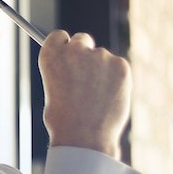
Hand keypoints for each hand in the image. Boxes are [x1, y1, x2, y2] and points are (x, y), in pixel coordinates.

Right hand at [38, 29, 131, 158]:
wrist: (84, 137)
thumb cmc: (64, 121)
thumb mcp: (53, 91)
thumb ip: (64, 73)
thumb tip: (77, 69)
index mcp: (51, 55)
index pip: (59, 36)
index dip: (64, 46)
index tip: (68, 53)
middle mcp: (74, 50)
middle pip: (82, 39)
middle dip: (84, 53)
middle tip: (86, 76)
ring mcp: (99, 55)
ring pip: (102, 57)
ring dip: (101, 71)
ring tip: (97, 99)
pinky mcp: (120, 65)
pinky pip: (118, 67)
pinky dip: (116, 80)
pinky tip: (109, 98)